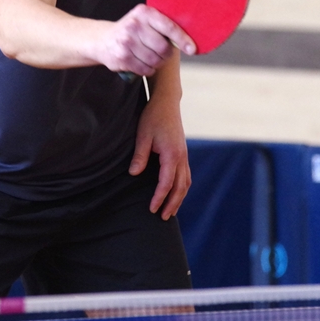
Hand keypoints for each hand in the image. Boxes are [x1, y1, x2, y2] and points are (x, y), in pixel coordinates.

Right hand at [93, 4, 195, 76]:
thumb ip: (162, 26)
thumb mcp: (144, 20)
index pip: (169, 27)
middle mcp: (134, 25)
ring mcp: (127, 42)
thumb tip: (188, 42)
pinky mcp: (122, 57)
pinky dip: (147, 69)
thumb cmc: (131, 30)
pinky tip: (141, 62)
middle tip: (160, 52)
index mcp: (144, 13)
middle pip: (164, 48)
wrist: (102, 40)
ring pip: (155, 60)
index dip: (183, 39)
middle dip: (166, 53)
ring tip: (149, 56)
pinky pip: (146, 69)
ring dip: (156, 63)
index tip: (192, 49)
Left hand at [128, 85, 189, 219]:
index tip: (151, 209)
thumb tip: (134, 174)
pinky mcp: (183, 153)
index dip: (159, 198)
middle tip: (162, 218)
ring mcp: (184, 156)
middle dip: (172, 204)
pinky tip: (175, 194)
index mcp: (172, 155)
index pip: (166, 183)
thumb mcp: (142, 135)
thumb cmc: (153, 117)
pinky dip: (181, 188)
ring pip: (186, 183)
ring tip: (170, 212)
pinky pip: (186, 176)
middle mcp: (182, 157)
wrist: (167, 102)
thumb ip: (139, 156)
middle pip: (180, 187)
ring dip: (179, 198)